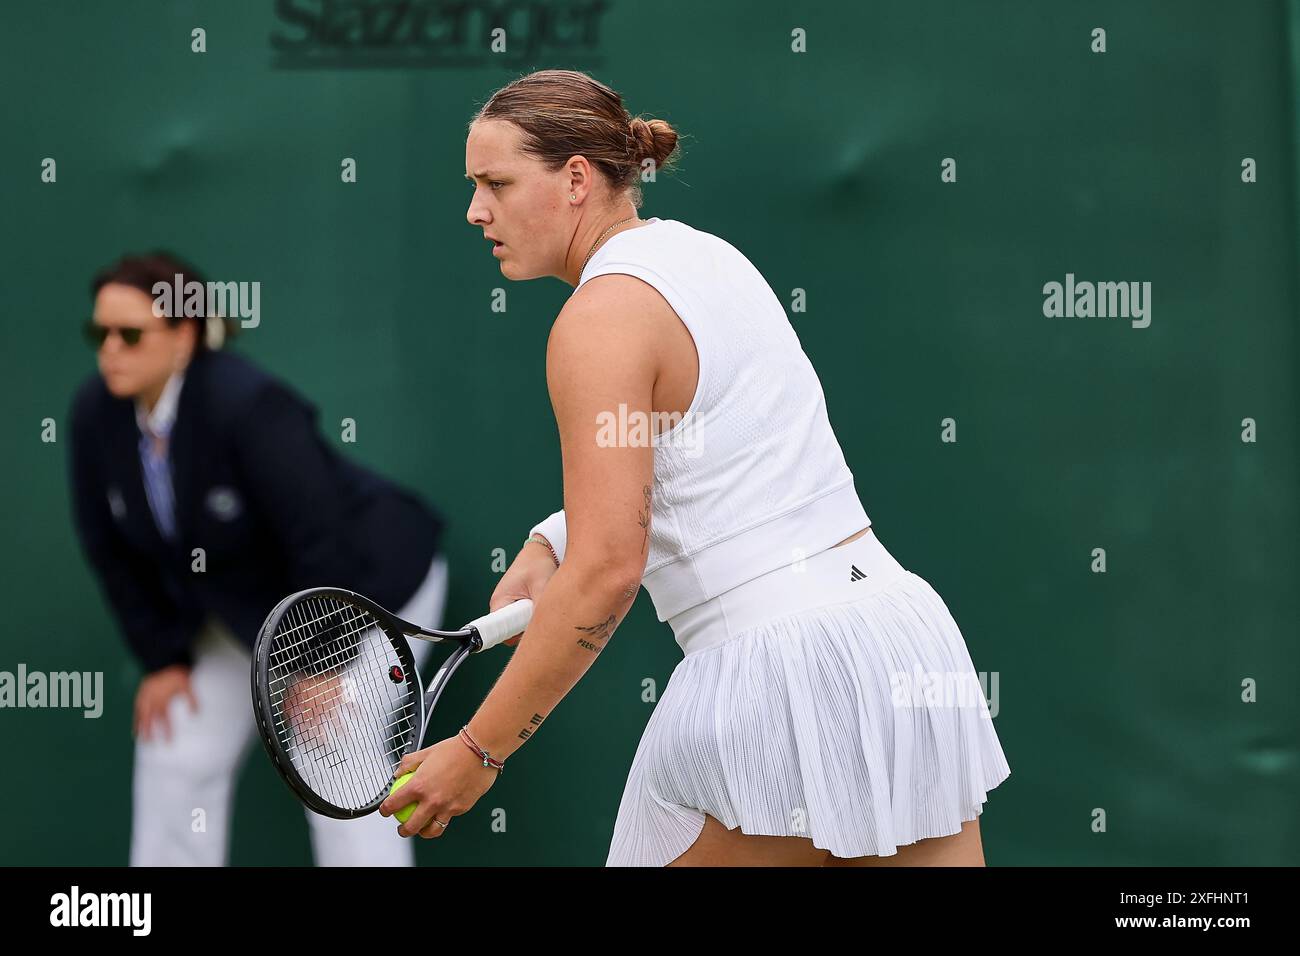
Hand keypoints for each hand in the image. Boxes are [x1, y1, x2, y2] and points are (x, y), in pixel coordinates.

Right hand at [133, 664, 196, 742]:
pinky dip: (135, 715)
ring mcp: (144, 696)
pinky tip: (136, 721)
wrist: (163, 660)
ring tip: (137, 737)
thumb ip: (192, 700)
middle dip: (149, 732)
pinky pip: (136, 706)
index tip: (168, 741)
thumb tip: (196, 714)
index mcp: (162, 700)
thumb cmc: (176, 674)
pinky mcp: (140, 692)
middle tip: (149, 743)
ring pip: (140, 715)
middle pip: (149, 720)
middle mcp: (151, 700)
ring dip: (139, 726)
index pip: (165, 720)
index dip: (167, 731)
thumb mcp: (187, 686)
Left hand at [378, 735, 499, 838]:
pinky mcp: (461, 809)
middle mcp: (432, 800)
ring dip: (423, 832)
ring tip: (422, 829)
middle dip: (403, 830)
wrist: (480, 751)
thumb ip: (409, 763)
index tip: (385, 810)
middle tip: (402, 828)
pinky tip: (442, 812)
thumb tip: (398, 773)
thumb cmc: (456, 749)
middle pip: (410, 826)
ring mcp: (447, 807)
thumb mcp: (426, 752)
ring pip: (431, 831)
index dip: (385, 810)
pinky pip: (449, 818)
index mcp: (419, 785)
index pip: (394, 804)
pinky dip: (443, 817)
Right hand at [491, 538, 558, 646]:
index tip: (529, 637)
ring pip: (522, 627)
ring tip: (545, 606)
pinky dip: (537, 616)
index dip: (516, 636)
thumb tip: (546, 625)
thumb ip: (542, 606)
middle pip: (513, 633)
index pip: (501, 632)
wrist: (543, 550)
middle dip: (529, 630)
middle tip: (543, 617)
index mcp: (500, 601)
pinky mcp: (520, 606)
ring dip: (535, 621)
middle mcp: (502, 606)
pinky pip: (527, 620)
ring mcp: (511, 607)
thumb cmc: (537, 562)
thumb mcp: (542, 584)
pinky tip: (546, 606)